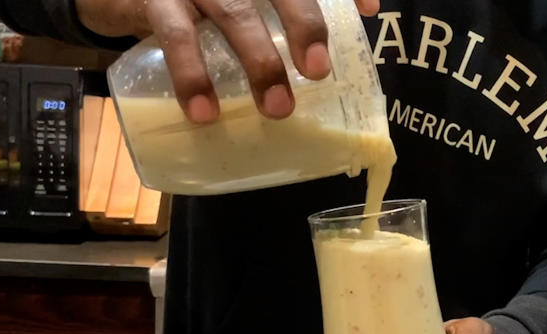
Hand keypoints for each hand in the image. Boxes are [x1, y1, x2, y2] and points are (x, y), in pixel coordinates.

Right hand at [75, 0, 380, 121]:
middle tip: (318, 72)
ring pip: (233, 12)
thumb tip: (351, 27)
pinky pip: (175, 35)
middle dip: (304, 25)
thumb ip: (281, 8)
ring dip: (259, 61)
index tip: (370, 8)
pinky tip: (204, 111)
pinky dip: (191, 74)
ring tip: (277, 109)